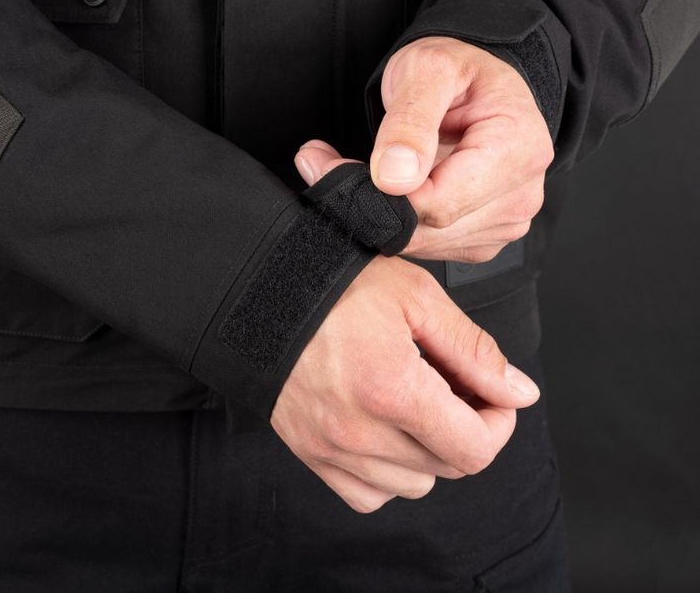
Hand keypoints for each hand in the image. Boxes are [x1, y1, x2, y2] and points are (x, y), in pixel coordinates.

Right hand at [270, 256, 539, 512]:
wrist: (263, 292)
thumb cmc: (335, 286)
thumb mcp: (417, 299)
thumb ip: (473, 351)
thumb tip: (518, 393)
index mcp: (393, 390)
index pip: (475, 449)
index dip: (499, 422)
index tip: (492, 394)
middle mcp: (360, 432)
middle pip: (448, 467)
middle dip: (466, 428)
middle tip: (453, 386)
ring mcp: (331, 449)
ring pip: (413, 485)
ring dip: (429, 450)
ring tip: (415, 402)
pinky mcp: (310, 453)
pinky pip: (368, 494)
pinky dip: (388, 472)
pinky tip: (385, 430)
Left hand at [294, 37, 554, 261]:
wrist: (473, 84)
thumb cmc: (457, 71)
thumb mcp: (427, 70)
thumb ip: (409, 122)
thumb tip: (394, 177)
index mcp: (519, 150)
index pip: (439, 202)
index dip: (382, 193)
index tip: (336, 167)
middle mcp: (520, 195)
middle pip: (431, 228)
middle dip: (375, 203)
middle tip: (329, 166)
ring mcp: (505, 222)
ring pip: (424, 244)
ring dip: (382, 215)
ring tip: (359, 171)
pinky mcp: (483, 238)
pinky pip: (430, 248)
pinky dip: (400, 225)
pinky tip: (393, 191)